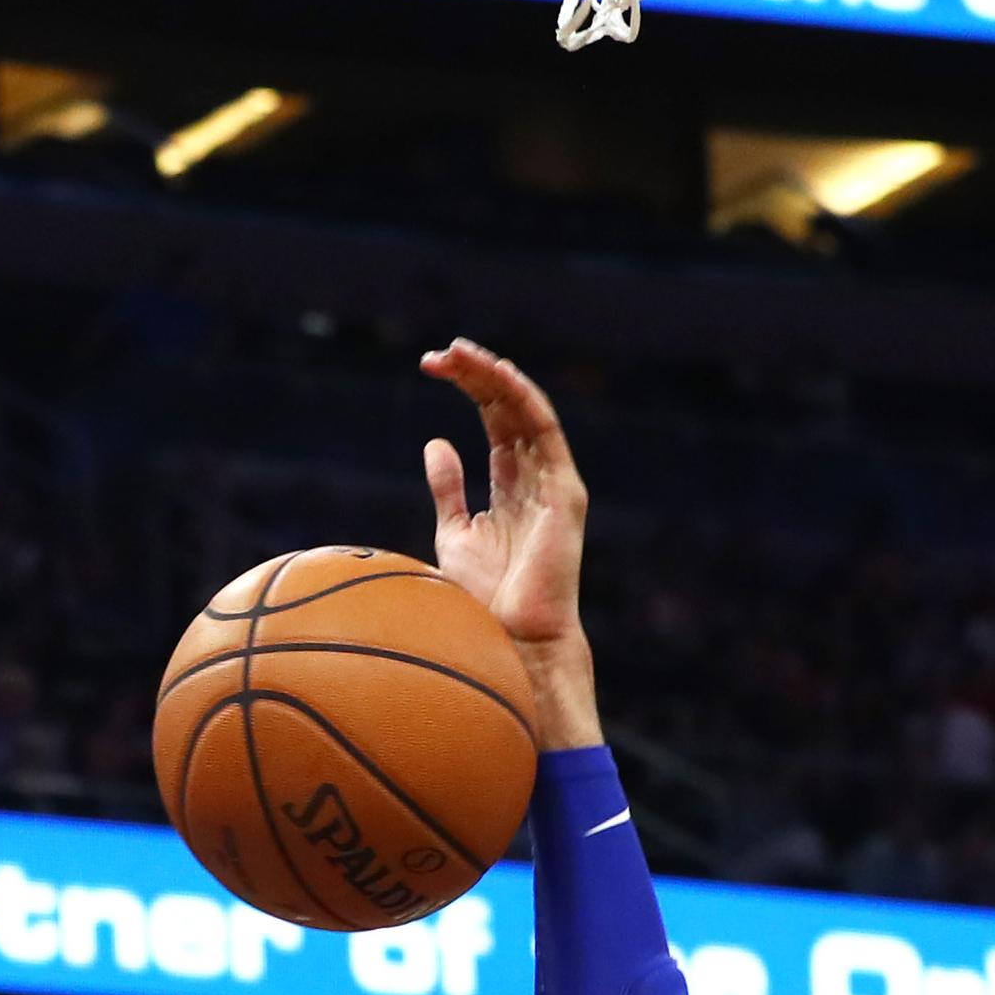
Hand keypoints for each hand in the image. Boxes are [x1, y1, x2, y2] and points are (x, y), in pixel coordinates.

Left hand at [420, 339, 597, 744]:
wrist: (511, 641)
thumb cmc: (485, 600)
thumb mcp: (454, 534)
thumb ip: (449, 489)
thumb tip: (436, 442)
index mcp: (513, 486)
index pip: (494, 421)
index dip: (468, 388)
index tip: (431, 366)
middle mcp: (537, 477)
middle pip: (508, 409)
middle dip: (475, 375)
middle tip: (439, 353)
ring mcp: (554, 482)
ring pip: (525, 411)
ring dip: (493, 376)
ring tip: (458, 352)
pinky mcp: (564, 492)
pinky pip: (544, 431)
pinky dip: (521, 398)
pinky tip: (494, 373)